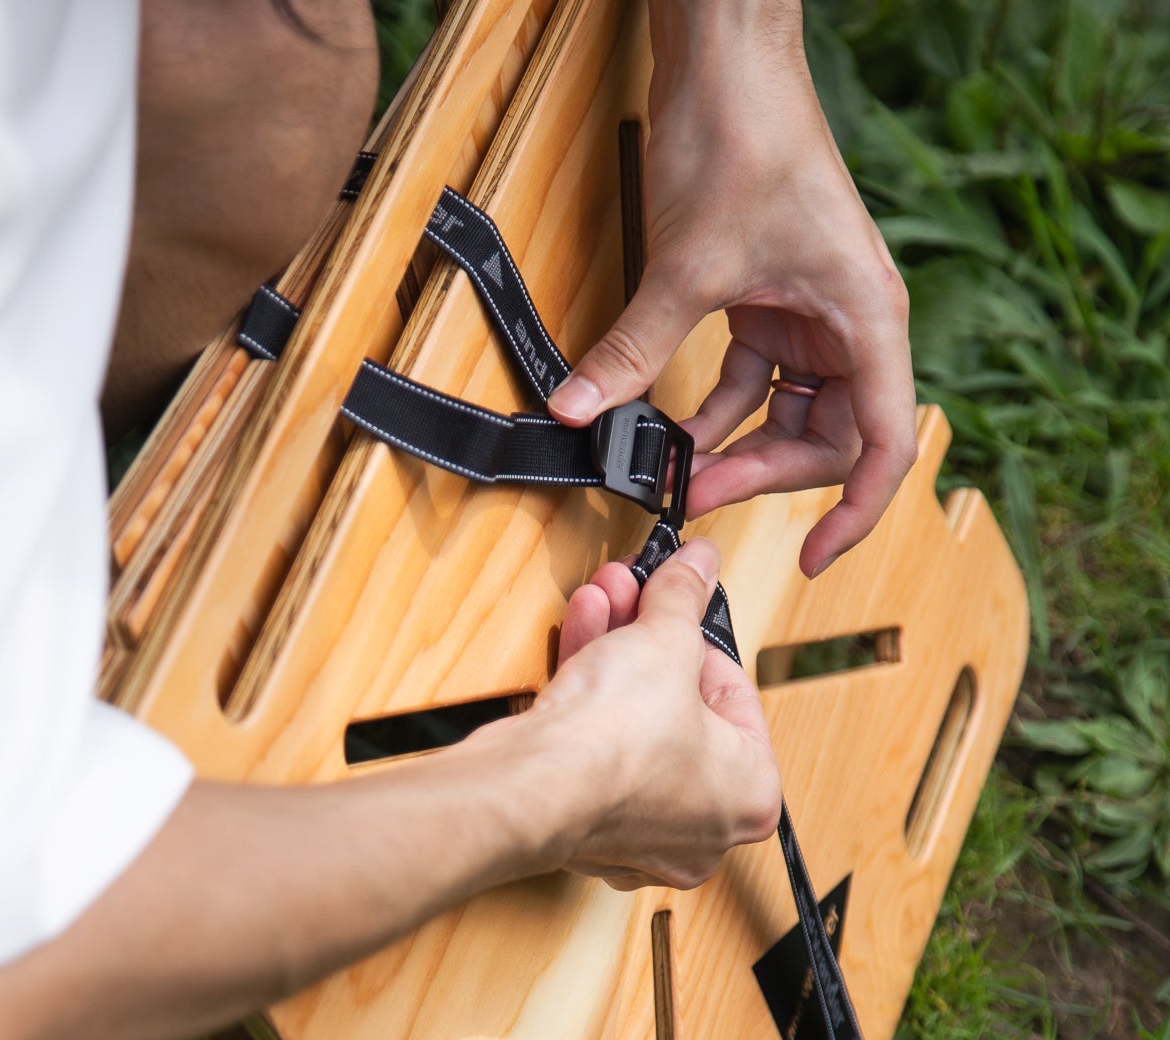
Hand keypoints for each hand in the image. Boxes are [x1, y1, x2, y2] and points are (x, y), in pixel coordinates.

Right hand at [525, 538, 780, 888]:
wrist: (533, 785)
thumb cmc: (619, 742)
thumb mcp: (667, 639)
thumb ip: (685, 597)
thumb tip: (698, 565)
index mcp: (750, 795)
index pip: (737, 698)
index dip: (702, 637)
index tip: (684, 602)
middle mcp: (702, 825)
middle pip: (680, 705)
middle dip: (650, 637)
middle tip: (641, 593)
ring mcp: (641, 829)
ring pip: (635, 722)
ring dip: (615, 651)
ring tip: (606, 596)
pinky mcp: (587, 819)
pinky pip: (599, 744)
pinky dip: (590, 690)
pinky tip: (582, 629)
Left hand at [547, 0, 915, 577]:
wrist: (726, 56)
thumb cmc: (742, 136)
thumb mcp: (684, 266)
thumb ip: (634, 350)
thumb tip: (580, 412)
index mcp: (867, 318)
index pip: (883, 443)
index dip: (854, 512)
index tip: (811, 557)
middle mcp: (852, 323)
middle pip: (828, 438)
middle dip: (763, 474)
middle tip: (695, 496)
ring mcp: (811, 316)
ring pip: (787, 416)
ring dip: (735, 448)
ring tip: (676, 475)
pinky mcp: (771, 303)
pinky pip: (751, 381)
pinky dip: (714, 409)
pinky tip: (672, 432)